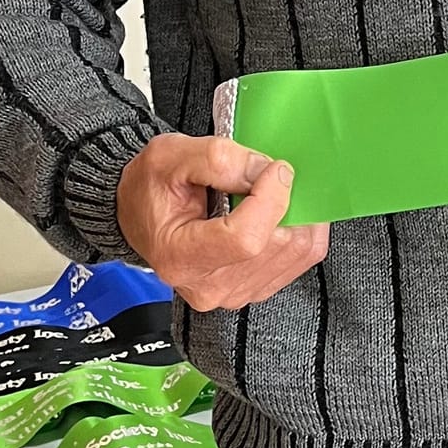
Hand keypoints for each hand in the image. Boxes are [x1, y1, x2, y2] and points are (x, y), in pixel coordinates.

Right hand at [116, 135, 327, 310]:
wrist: (144, 213)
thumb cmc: (151, 189)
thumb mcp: (170, 156)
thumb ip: (219, 159)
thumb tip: (264, 170)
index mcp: (181, 257)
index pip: (245, 238)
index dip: (271, 198)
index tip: (272, 169)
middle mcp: (209, 285)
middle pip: (278, 243)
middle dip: (285, 199)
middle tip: (266, 176)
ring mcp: (234, 291)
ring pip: (299, 250)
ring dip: (297, 212)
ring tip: (268, 193)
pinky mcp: (255, 287)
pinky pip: (303, 256)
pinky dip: (302, 226)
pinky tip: (280, 210)